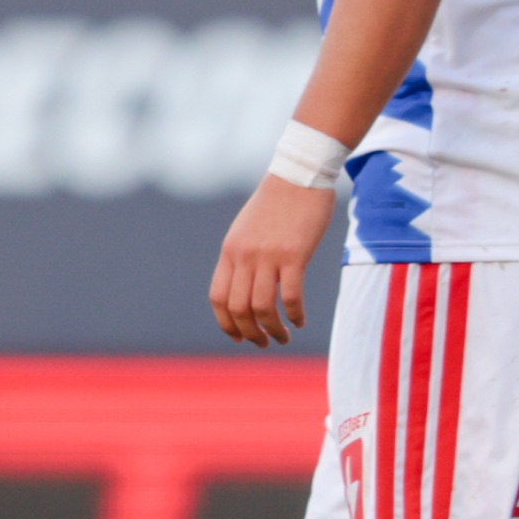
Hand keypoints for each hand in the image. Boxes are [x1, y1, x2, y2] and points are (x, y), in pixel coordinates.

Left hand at [210, 173, 337, 346]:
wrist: (299, 175)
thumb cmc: (278, 202)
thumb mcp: (248, 229)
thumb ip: (244, 256)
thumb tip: (247, 284)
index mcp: (230, 251)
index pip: (218, 298)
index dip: (226, 324)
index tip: (240, 337)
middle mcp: (244, 256)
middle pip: (238, 308)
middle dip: (250, 334)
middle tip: (265, 343)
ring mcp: (268, 256)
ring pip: (262, 307)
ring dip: (272, 330)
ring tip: (284, 337)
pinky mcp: (294, 255)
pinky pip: (290, 297)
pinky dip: (294, 315)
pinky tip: (300, 321)